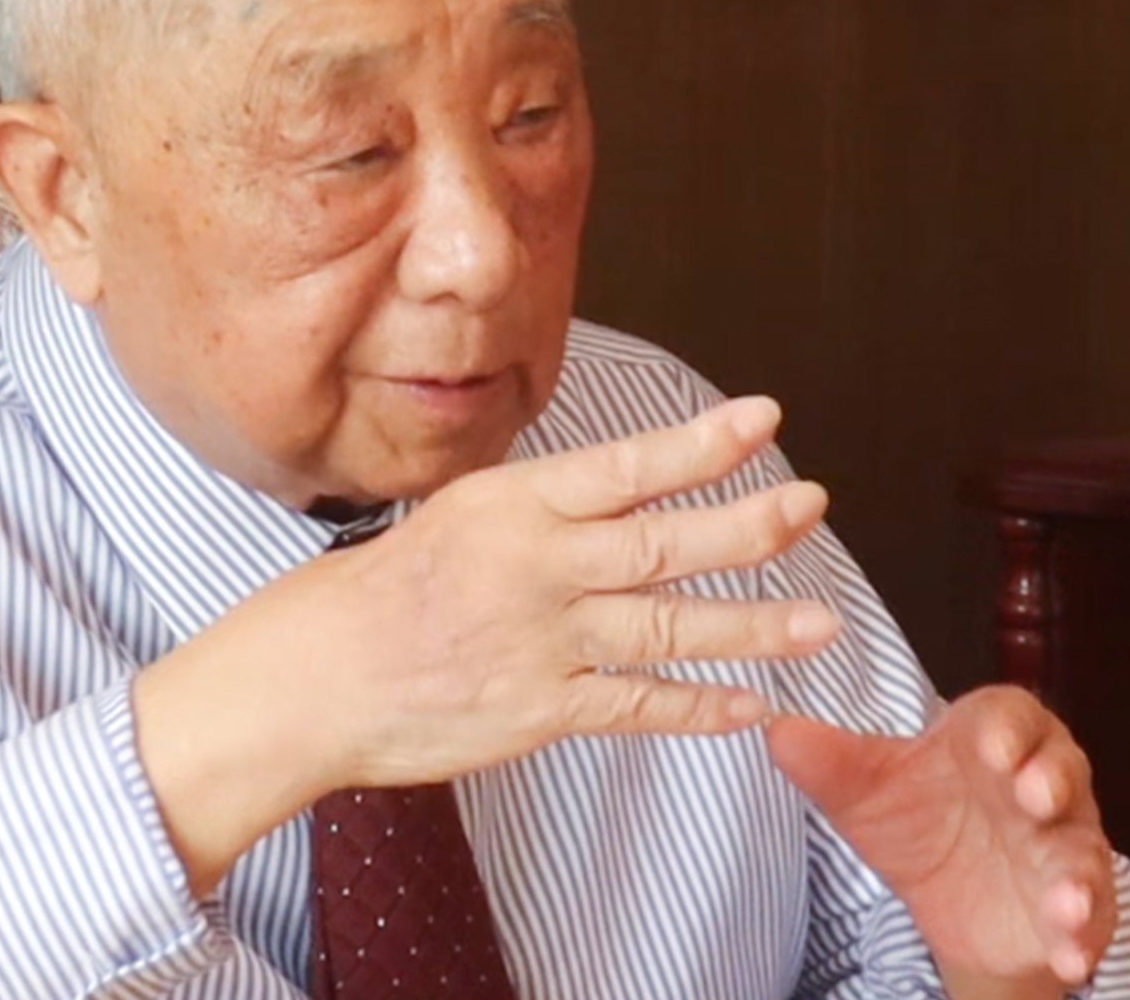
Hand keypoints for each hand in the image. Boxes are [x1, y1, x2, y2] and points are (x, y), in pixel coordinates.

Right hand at [131, 397, 840, 891]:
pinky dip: (700, 707)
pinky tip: (751, 705)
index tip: (763, 419)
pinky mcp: (539, 710)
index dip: (700, 443)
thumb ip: (534, 516)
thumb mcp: (449, 520)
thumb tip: (607, 501)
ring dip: (753, 626)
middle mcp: (533, 568)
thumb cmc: (371, 599)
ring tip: (819, 622)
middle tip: (810, 506)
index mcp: (509, 506)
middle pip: (664, 542)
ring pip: (669, 628)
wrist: (310, 683)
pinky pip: (638, 708)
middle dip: (750, 526)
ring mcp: (541, 642)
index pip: (624, 465)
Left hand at [765, 686, 1117, 997]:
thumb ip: (829, 763)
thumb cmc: (922, 821)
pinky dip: (1083, 934)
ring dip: (1076, 873)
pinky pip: (1090, 916)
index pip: (1008, 715)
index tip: (988, 744)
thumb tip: (775, 729)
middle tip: (1032, 793)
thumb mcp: (868, 795)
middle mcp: (1039, 785)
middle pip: (1058, 768)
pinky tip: (1070, 957)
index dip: (1004, 726)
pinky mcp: (1076, 901)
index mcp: (991, 741)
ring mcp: (1062, 845)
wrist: (954, 906)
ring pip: (1080, 849)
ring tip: (1065, 899)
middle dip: (1049, 779)